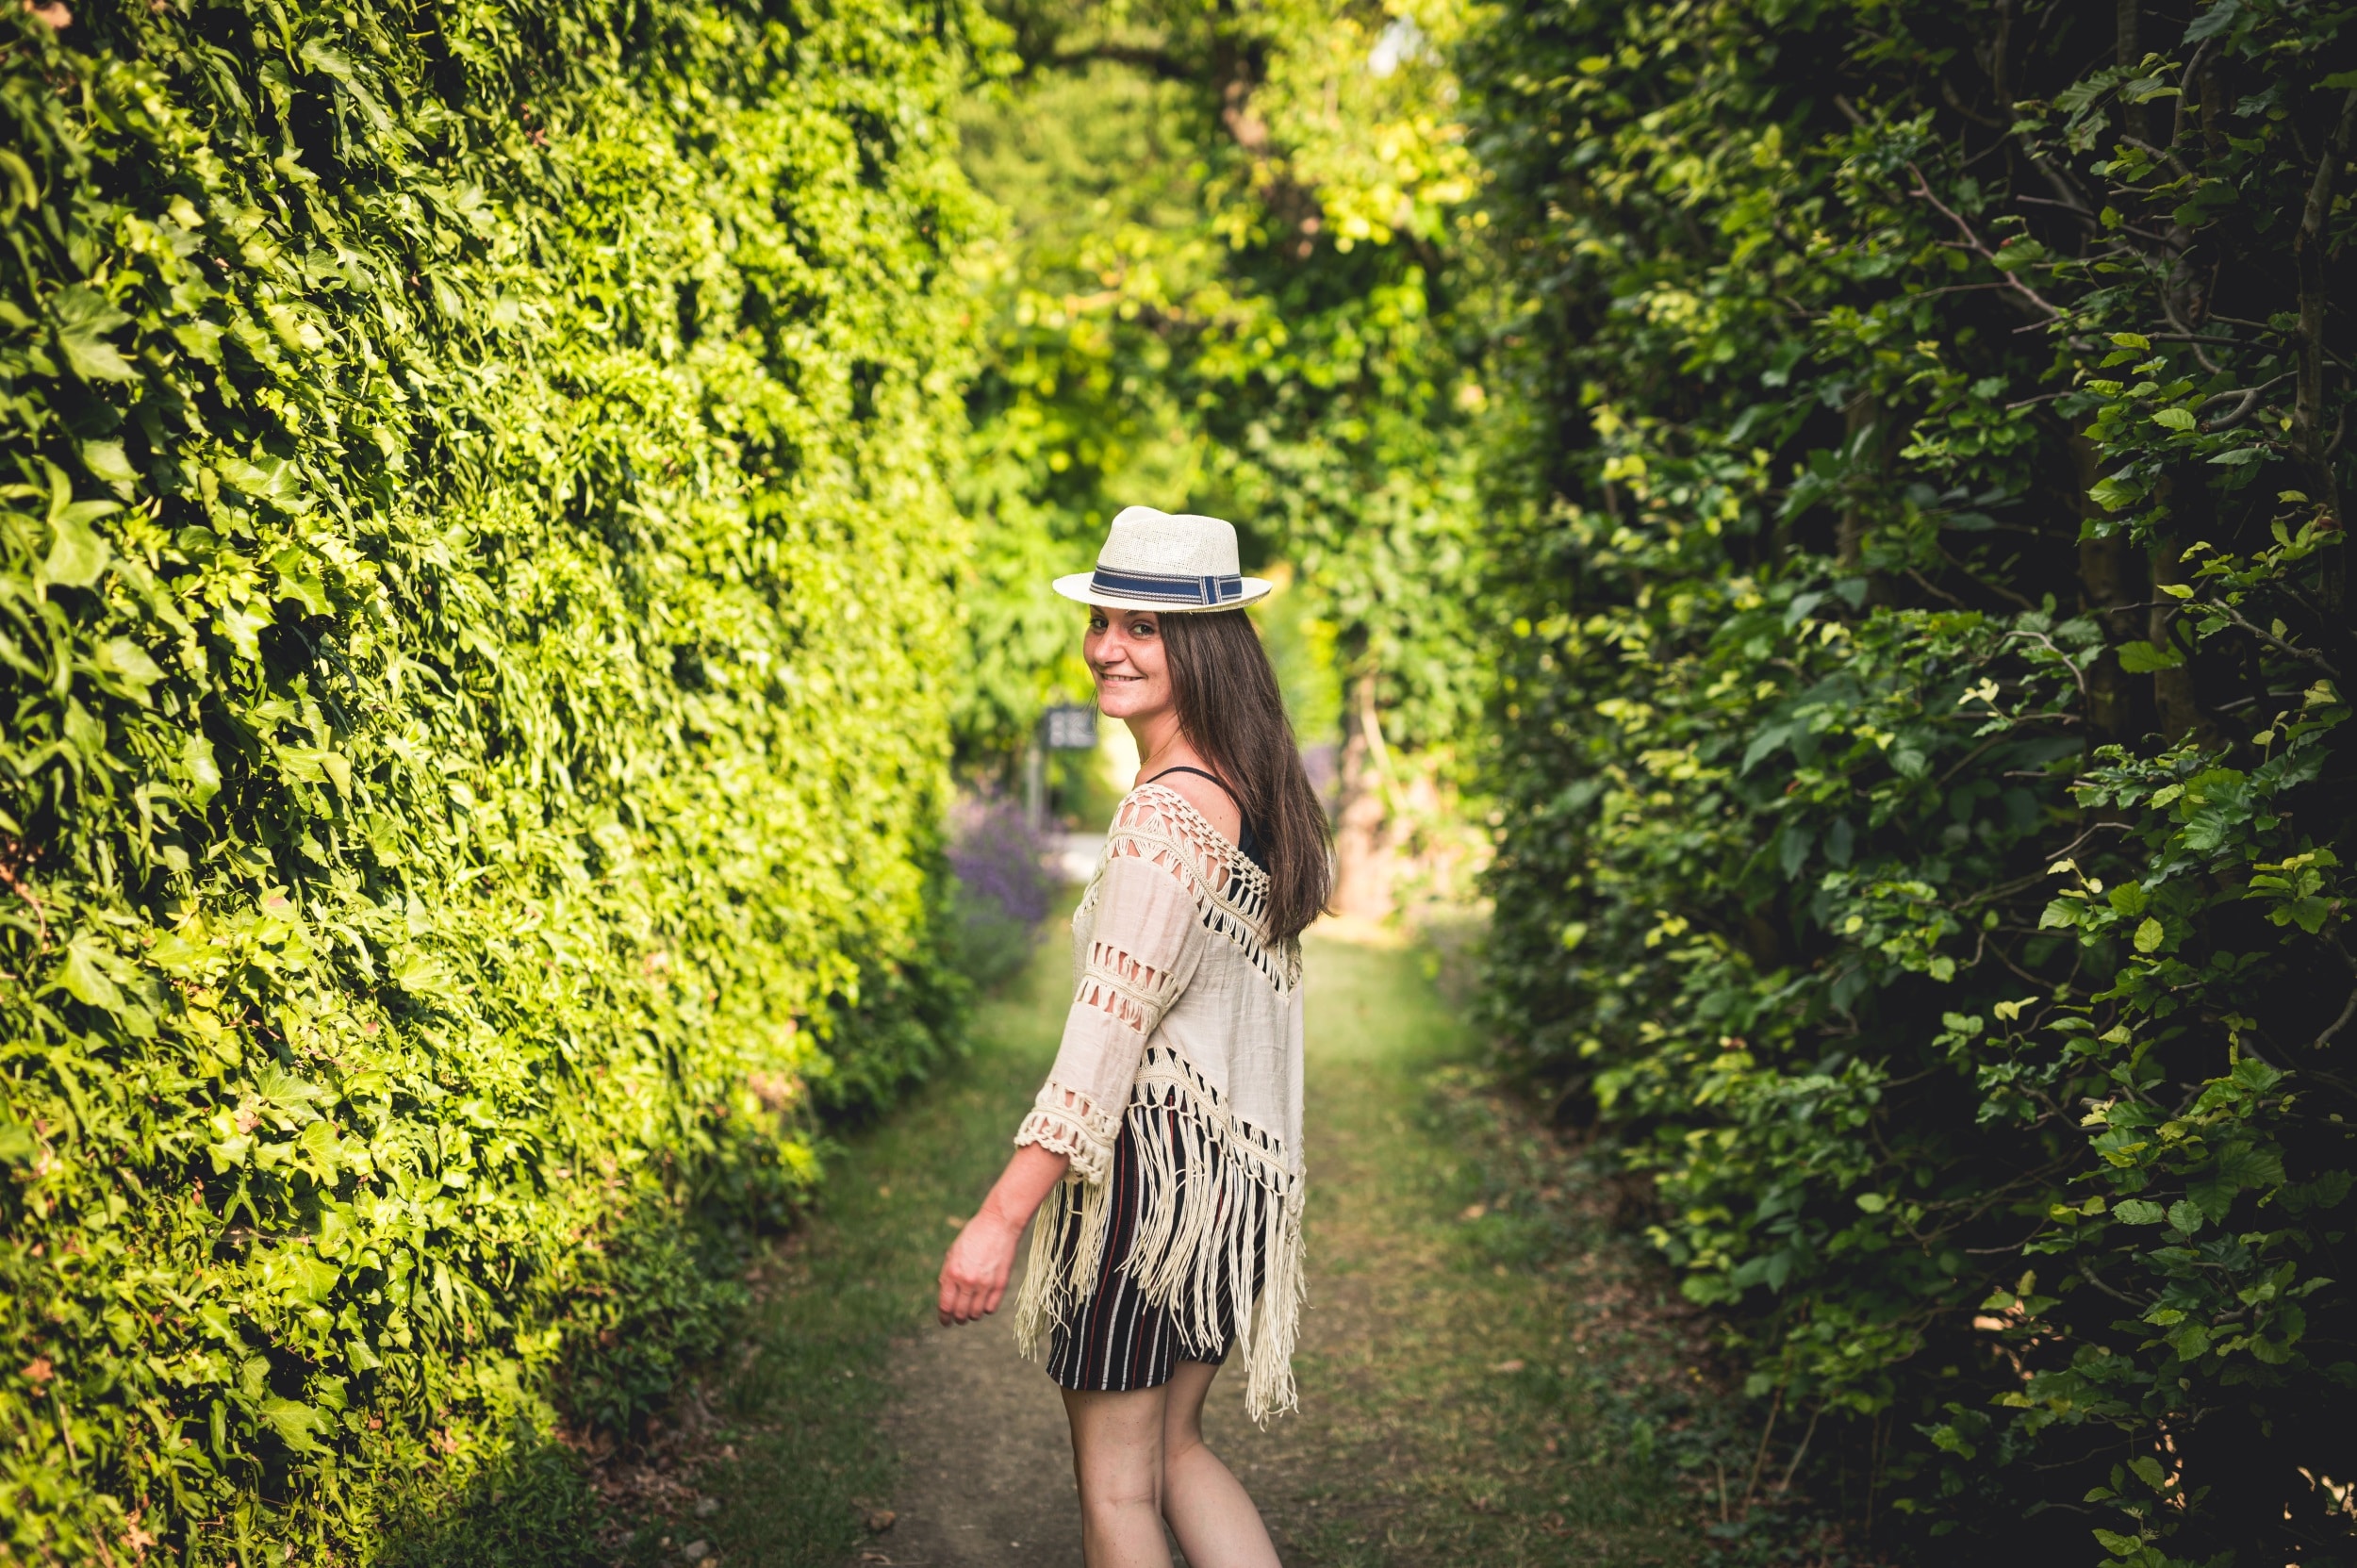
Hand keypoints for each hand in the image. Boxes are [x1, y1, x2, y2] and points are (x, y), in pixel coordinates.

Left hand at [938, 1209, 1021, 1325]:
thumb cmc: (973, 1237)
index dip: (944, 1318)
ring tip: (972, 1309)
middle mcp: (967, 1281)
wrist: (998, 1224)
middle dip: (958, 1319)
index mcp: (952, 1273)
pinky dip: (986, 1309)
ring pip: (976, 1314)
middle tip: (959, 1318)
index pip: (945, 1306)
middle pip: (960, 1314)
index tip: (945, 1322)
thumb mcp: (952, 1254)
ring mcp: (985, 1284)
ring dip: (972, 1315)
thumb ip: (947, 1277)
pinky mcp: (1001, 1284)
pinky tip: (985, 1301)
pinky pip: (990, 1308)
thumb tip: (946, 1299)